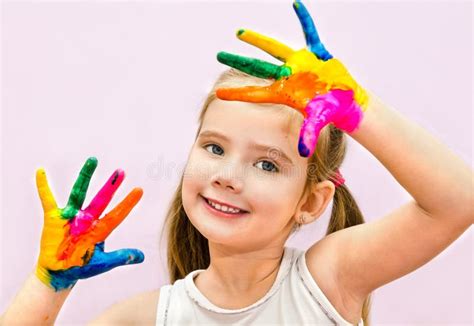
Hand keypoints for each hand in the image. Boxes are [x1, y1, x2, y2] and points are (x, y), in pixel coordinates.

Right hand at [35, 157, 143, 290]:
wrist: (59, 273)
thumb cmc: (81, 267)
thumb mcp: (102, 263)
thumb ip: (121, 257)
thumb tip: (142, 257)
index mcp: (100, 230)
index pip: (117, 214)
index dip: (127, 203)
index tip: (140, 190)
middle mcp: (88, 219)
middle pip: (101, 199)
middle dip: (111, 186)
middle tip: (121, 171)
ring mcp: (71, 216)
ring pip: (79, 192)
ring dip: (86, 176)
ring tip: (93, 160)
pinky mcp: (54, 218)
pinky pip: (48, 200)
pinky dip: (43, 187)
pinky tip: (41, 172)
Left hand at [216, 0, 368, 156]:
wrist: (344, 100)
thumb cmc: (329, 111)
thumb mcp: (318, 121)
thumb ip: (309, 134)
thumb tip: (302, 153)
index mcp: (283, 92)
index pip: (255, 93)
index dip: (237, 93)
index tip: (218, 93)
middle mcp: (286, 76)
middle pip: (257, 67)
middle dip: (238, 61)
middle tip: (218, 55)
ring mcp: (298, 64)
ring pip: (274, 49)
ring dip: (258, 41)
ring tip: (239, 32)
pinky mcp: (315, 53)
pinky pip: (310, 33)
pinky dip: (305, 20)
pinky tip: (296, 5)